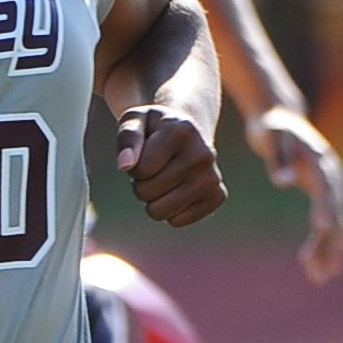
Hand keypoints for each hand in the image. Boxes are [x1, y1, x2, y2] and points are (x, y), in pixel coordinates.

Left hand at [118, 105, 226, 228]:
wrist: (190, 132)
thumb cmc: (155, 129)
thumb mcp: (135, 120)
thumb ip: (128, 138)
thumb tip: (125, 165)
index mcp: (183, 131)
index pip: (140, 169)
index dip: (133, 166)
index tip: (145, 153)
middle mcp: (203, 154)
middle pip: (146, 192)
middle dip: (141, 183)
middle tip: (154, 167)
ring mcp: (213, 178)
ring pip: (159, 212)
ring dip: (153, 200)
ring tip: (163, 178)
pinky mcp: (217, 196)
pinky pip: (176, 221)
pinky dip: (170, 211)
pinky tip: (178, 189)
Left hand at [250, 108, 342, 282]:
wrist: (282, 118)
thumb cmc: (273, 127)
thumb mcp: (271, 137)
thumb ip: (277, 159)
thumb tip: (282, 183)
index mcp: (321, 162)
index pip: (326, 190)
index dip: (326, 209)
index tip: (321, 228)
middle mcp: (332, 176)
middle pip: (335, 213)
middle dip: (328, 243)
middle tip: (319, 270)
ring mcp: (331, 186)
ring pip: (335, 224)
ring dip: (328, 251)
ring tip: (320, 278)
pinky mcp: (323, 193)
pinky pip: (327, 222)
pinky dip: (323, 244)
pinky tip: (315, 267)